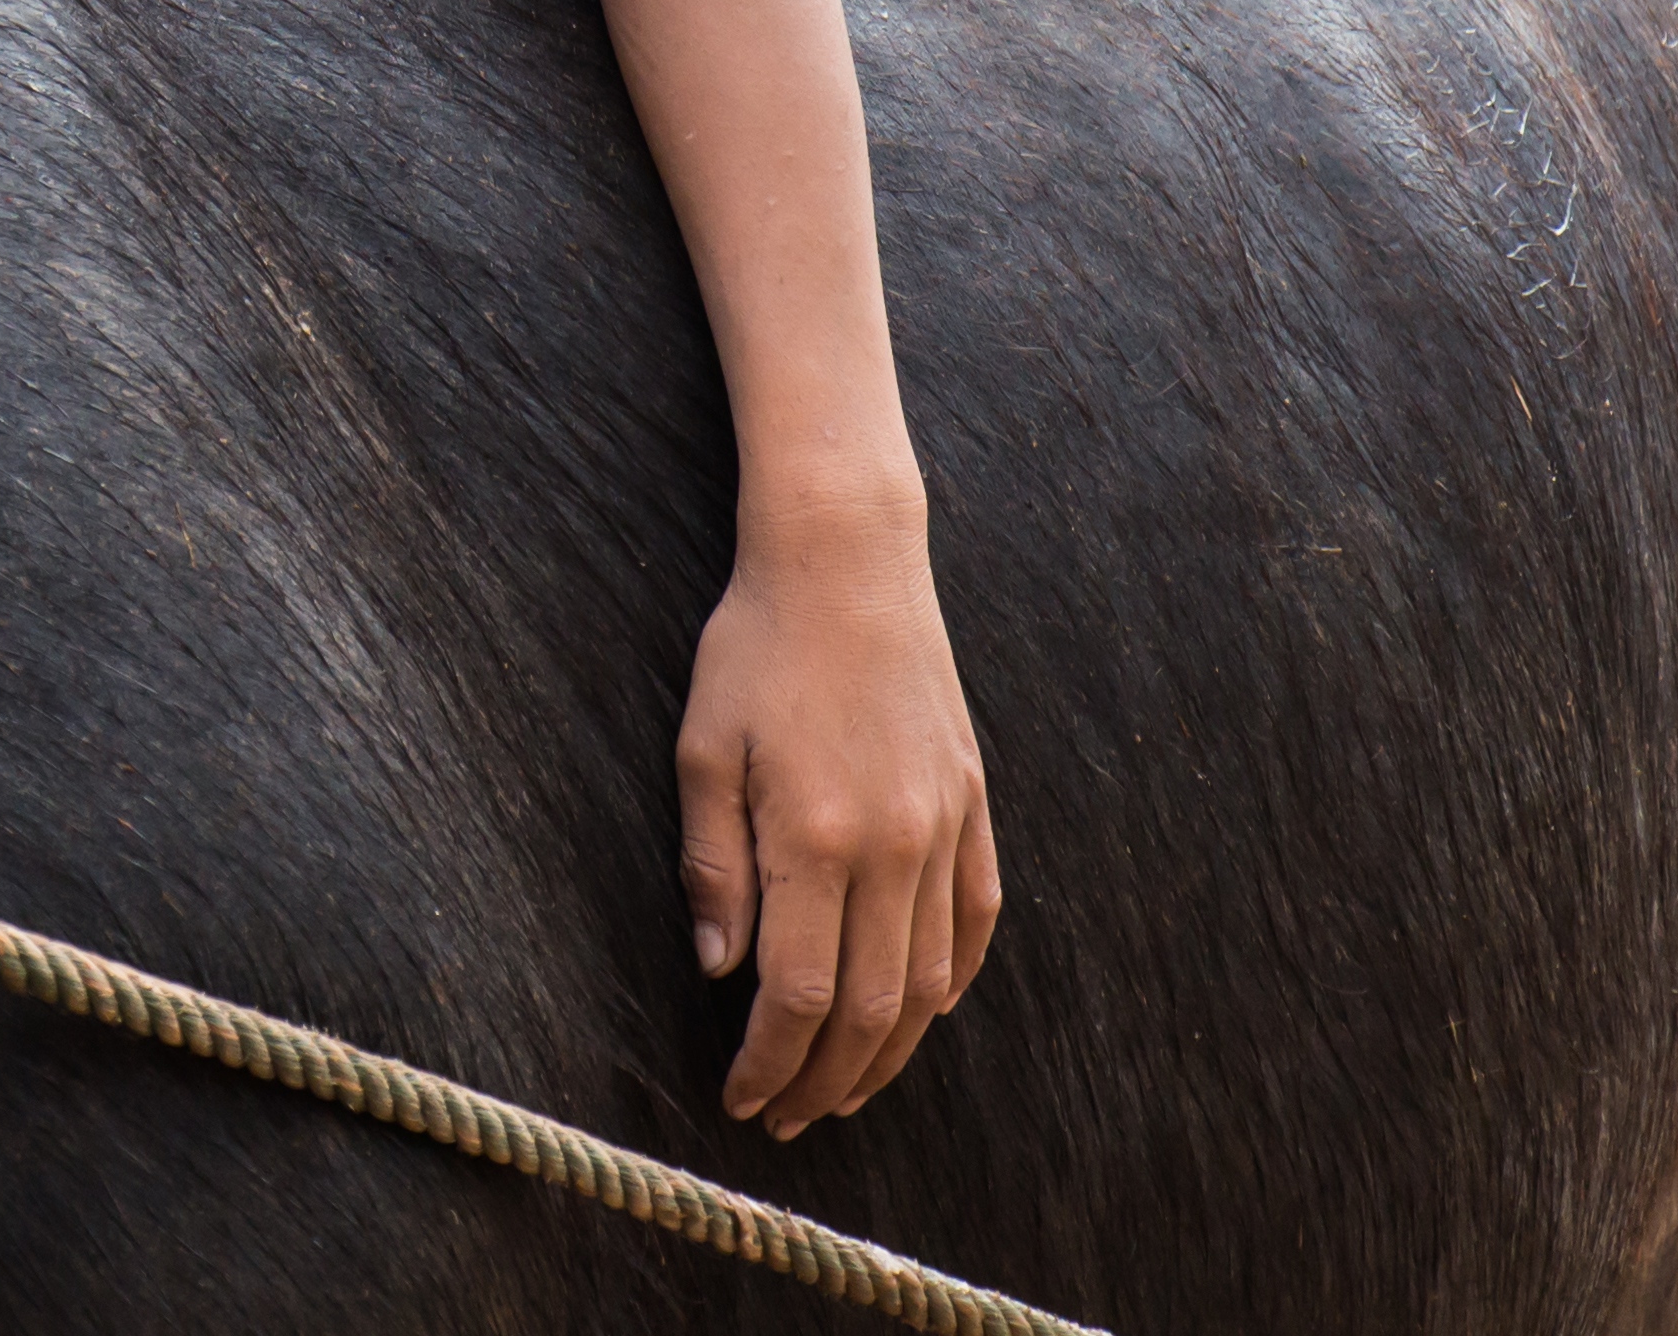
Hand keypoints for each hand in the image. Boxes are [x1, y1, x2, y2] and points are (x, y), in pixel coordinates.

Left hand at [677, 490, 997, 1137]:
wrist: (846, 560)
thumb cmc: (756, 647)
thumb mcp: (702, 748)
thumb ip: (713, 864)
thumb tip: (720, 969)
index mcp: (817, 836)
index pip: (800, 995)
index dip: (770, 1061)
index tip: (740, 1095)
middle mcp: (894, 845)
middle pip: (871, 1009)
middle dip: (824, 1079)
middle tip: (785, 1117)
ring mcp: (945, 826)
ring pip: (930, 982)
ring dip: (889, 1052)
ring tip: (844, 1088)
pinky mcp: (974, 804)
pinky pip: (975, 921)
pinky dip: (949, 983)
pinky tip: (918, 1012)